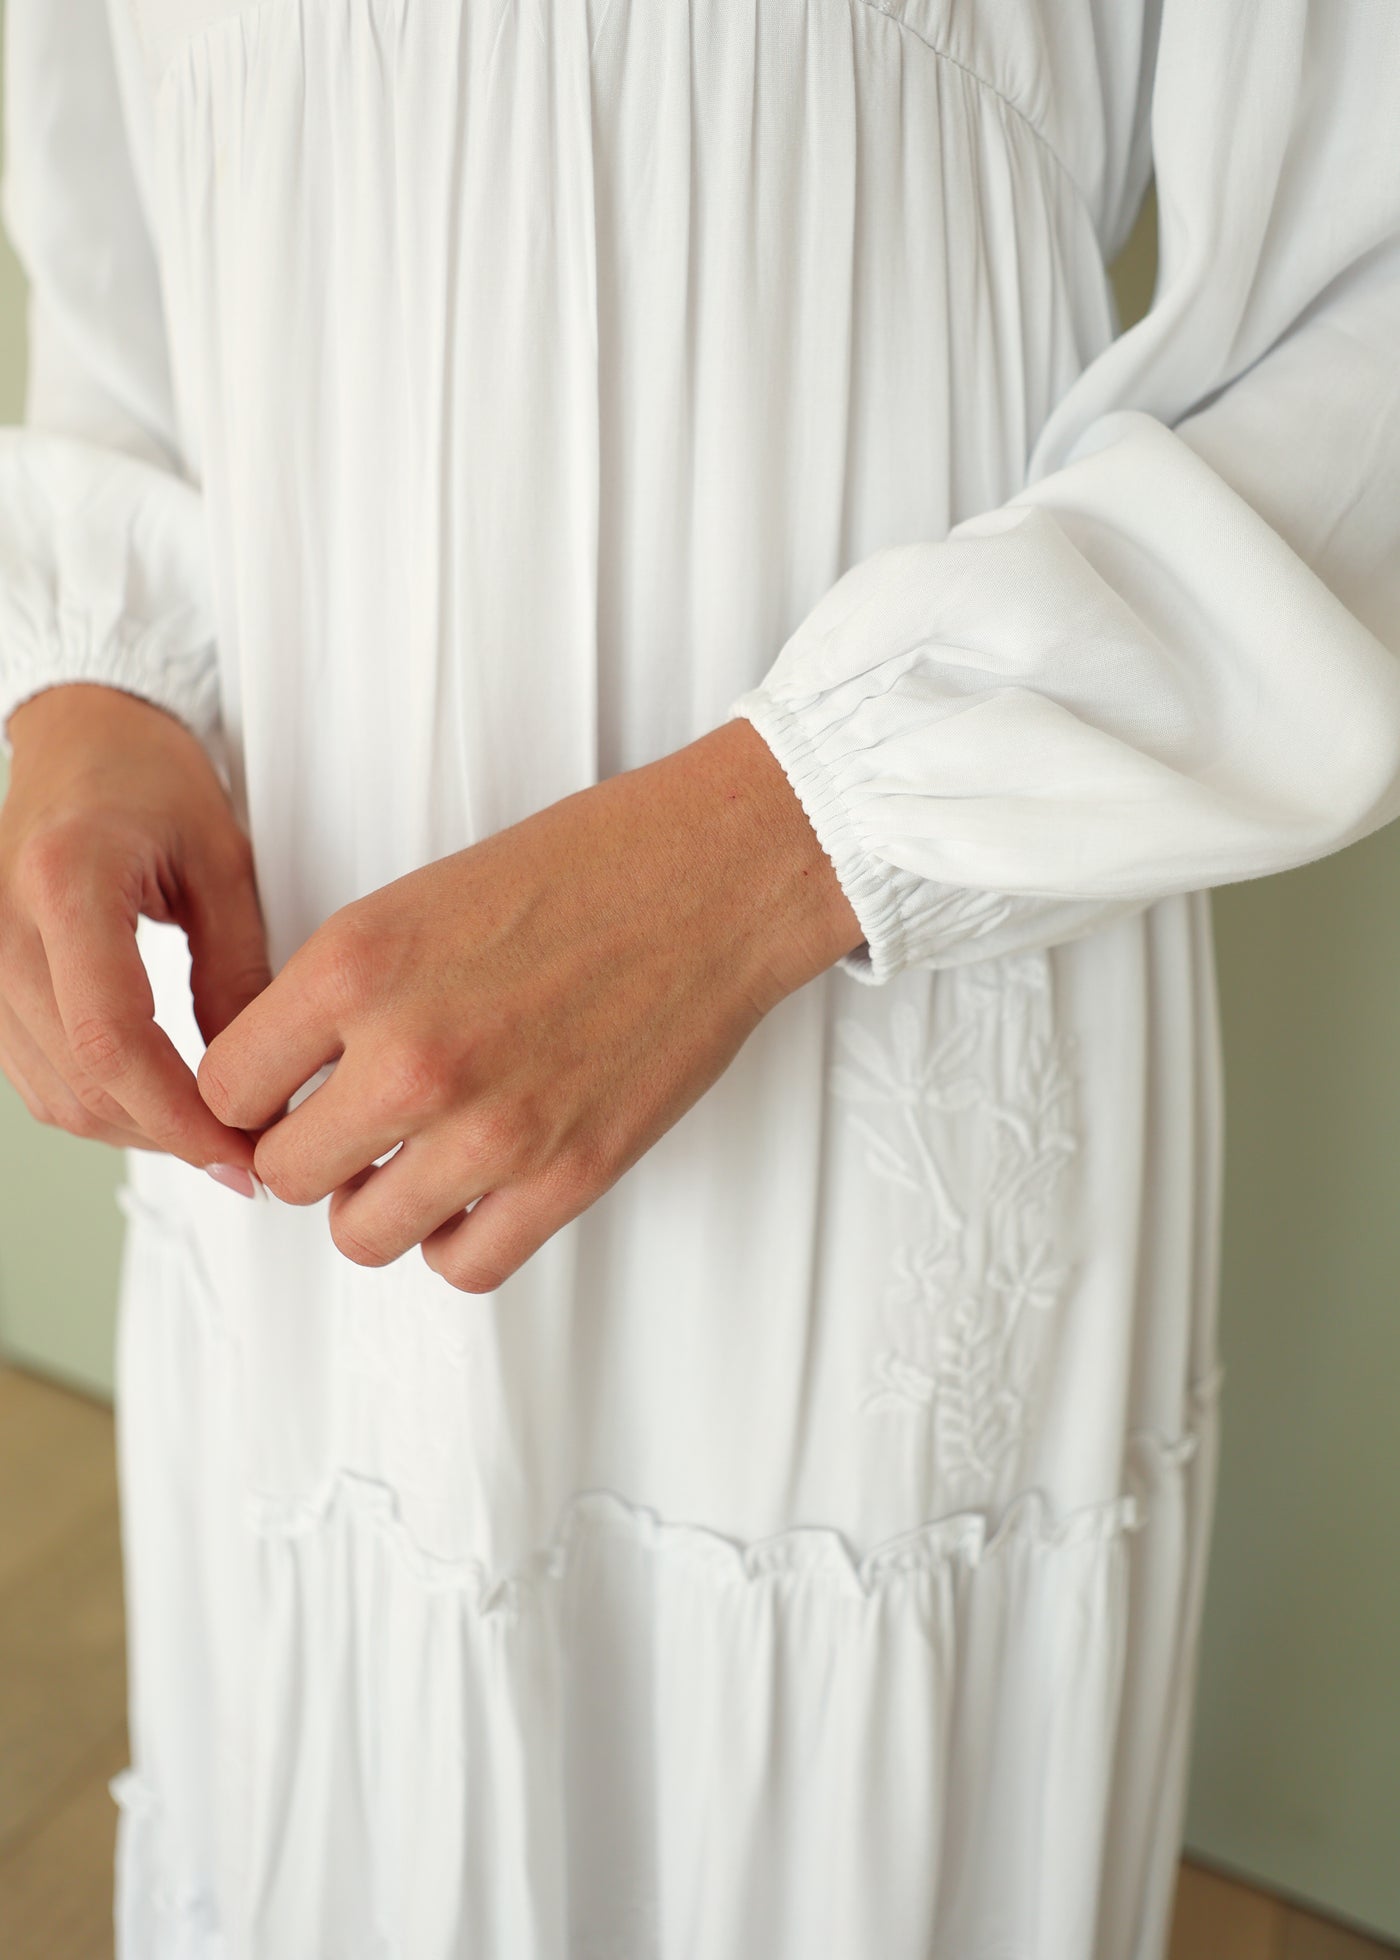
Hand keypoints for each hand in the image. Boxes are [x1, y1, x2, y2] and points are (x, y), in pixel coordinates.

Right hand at [0, 683, 269, 1180]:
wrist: (79, 737)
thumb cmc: (146, 775)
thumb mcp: (221, 859)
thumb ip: (237, 969)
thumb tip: (256, 1078)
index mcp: (65, 883)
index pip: (111, 1038)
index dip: (178, 1114)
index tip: (240, 1150)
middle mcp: (1, 929)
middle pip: (79, 1081)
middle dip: (169, 1136)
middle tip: (248, 1158)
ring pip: (54, 1095)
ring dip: (138, 1132)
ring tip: (217, 1137)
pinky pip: (37, 1077)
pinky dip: (102, 1106)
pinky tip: (163, 1107)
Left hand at [198, 718, 862, 1289]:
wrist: (714, 879)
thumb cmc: (578, 871)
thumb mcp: (415, 902)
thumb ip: (336, 995)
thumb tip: (283, 1085)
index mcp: (356, 965)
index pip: (227, 1087)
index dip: (250, 1096)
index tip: (283, 1094)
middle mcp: (412, 1054)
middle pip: (286, 1172)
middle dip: (310, 1153)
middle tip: (351, 1128)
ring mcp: (492, 1127)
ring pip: (361, 1235)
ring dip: (378, 1203)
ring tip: (417, 1157)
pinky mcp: (569, 1176)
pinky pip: (462, 1266)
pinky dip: (456, 1239)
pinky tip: (477, 1188)